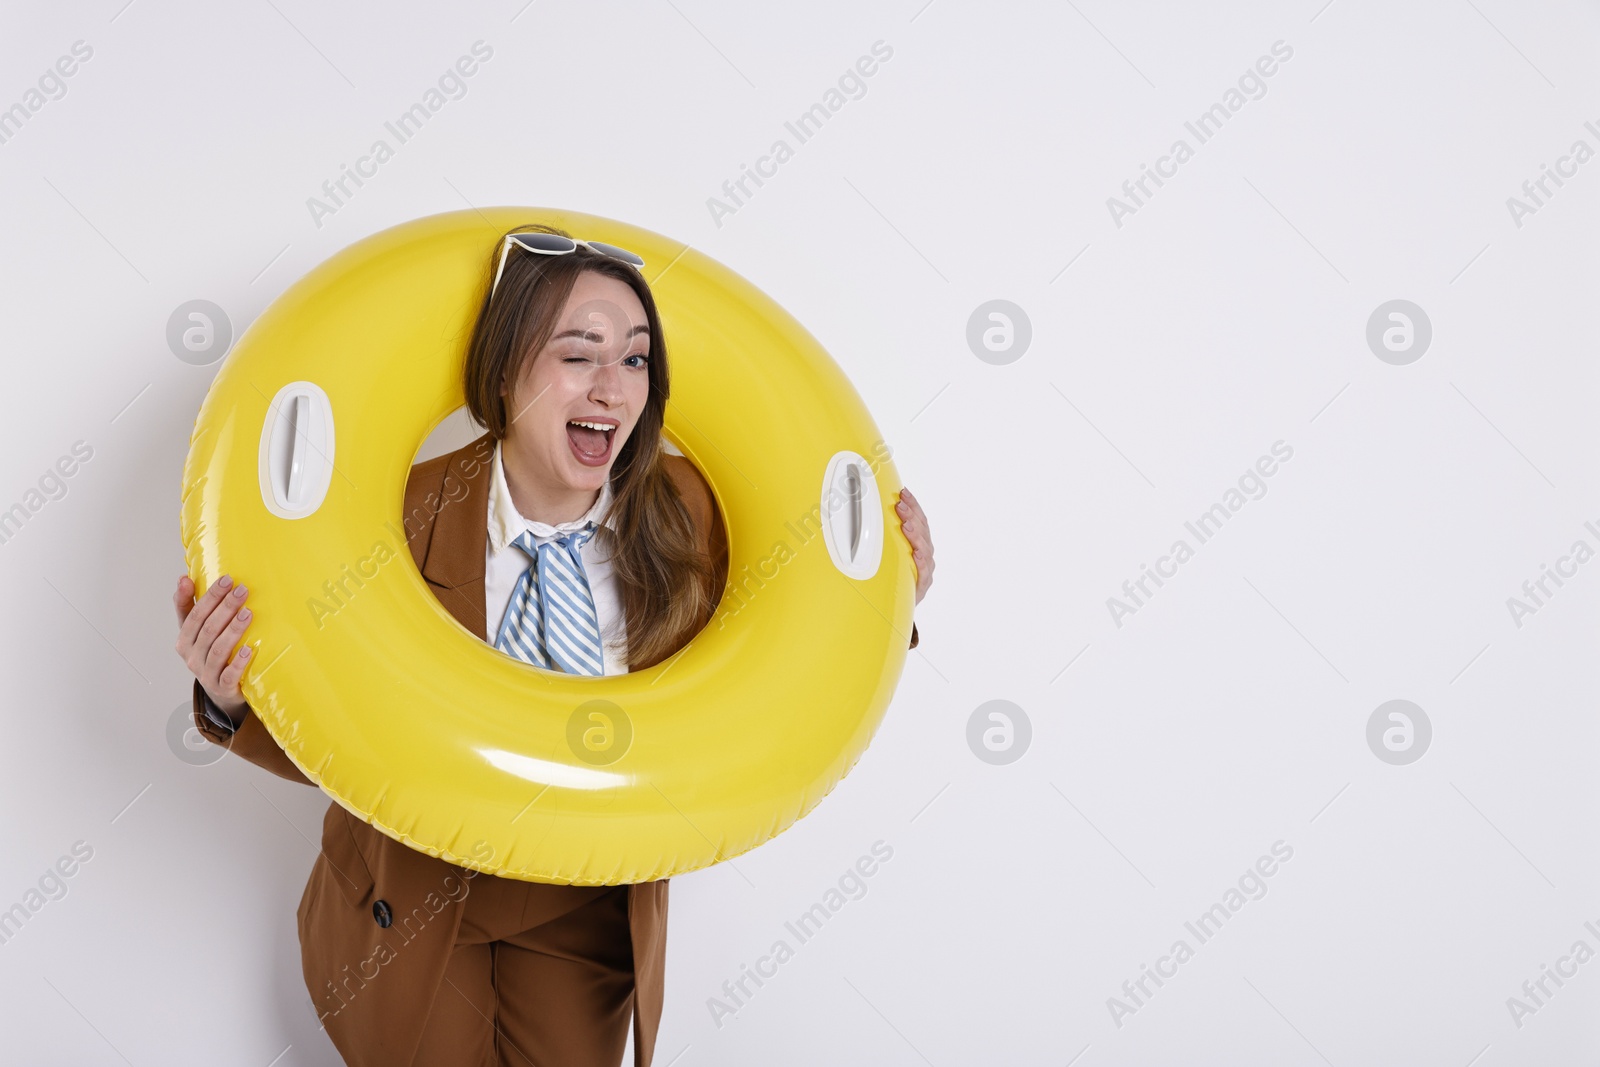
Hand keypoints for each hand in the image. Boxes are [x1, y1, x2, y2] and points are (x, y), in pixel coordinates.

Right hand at [173, 573, 253, 727]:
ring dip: (233, 630)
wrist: (222, 692)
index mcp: (184, 639)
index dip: (209, 597)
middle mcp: (191, 656)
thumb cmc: (210, 654)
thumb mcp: (197, 632)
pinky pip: (228, 675)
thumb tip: (184, 578)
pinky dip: (237, 663)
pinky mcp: (221, 687)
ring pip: (217, 649)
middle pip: (207, 629)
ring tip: (248, 614)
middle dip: (225, 607)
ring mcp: (205, 673)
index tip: (226, 580)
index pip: (194, 615)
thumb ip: (190, 607)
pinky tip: (247, 650)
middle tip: (242, 590)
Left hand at [894, 488, 933, 604]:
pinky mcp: (922, 586)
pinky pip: (923, 573)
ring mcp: (925, 569)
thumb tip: (867, 511)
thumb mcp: (889, 551)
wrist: (898, 605)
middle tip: (900, 505)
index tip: (903, 492)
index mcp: (919, 542)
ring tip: (907, 525)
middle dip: (912, 515)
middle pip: (922, 530)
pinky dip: (921, 562)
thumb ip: (885, 534)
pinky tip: (917, 554)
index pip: (919, 519)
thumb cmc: (893, 574)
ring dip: (916, 535)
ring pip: (925, 548)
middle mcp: (925, 553)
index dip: (913, 505)